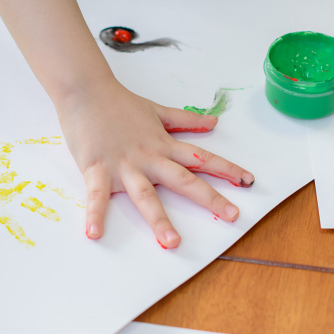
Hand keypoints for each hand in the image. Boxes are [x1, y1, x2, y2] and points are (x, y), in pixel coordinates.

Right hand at [57, 79, 253, 248]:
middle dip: (209, 198)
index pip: (201, 158)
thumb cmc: (118, 102)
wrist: (85, 90)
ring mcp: (124, 165)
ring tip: (172, 242)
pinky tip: (94, 233)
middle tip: (233, 215)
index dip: (227, 170)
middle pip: (184, 180)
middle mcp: (149, 157)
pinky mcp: (97, 168)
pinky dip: (95, 214)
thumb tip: (213, 122)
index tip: (248, 181)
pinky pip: (96, 195)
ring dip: (159, 220)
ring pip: (146, 195)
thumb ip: (184, 120)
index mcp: (163, 145)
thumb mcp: (156, 110)